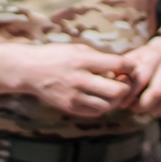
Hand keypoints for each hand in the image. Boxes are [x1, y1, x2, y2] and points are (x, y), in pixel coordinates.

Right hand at [8, 44, 137, 117]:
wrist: (30, 70)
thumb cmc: (57, 57)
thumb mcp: (78, 50)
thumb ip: (100, 59)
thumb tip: (123, 68)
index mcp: (82, 60)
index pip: (118, 64)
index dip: (130, 66)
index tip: (131, 66)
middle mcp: (79, 79)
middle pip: (117, 90)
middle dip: (126, 86)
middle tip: (123, 81)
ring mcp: (74, 96)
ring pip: (108, 105)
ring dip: (115, 99)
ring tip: (112, 90)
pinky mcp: (70, 107)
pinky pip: (96, 111)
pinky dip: (103, 106)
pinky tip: (100, 97)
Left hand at [125, 37, 160, 118]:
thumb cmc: (142, 60)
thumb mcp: (129, 60)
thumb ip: (118, 72)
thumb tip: (109, 84)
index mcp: (152, 57)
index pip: (142, 79)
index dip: (130, 94)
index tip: (122, 102)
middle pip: (158, 93)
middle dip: (142, 106)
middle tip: (133, 108)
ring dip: (152, 111)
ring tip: (142, 109)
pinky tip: (155, 109)